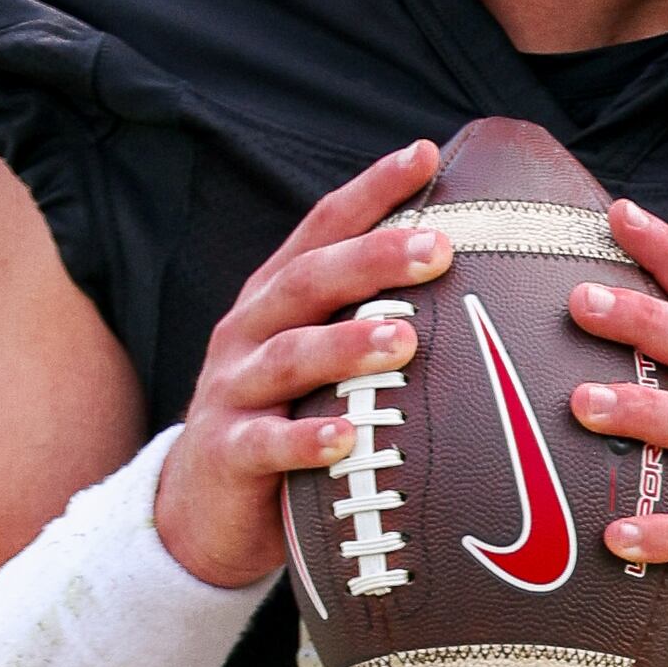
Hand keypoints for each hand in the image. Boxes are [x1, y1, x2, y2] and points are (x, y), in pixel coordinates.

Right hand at [151, 142, 445, 592]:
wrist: (200, 512)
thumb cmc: (284, 423)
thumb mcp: (316, 363)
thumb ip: (366, 322)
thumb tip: (467, 284)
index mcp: (276, 299)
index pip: (322, 228)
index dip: (371, 189)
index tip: (425, 154)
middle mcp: (249, 331)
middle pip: (310, 281)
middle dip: (373, 259)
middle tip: (439, 250)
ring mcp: (233, 390)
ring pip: (290, 356)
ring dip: (347, 345)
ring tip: (405, 340)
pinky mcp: (227, 453)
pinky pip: (267, 443)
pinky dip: (306, 439)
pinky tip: (347, 438)